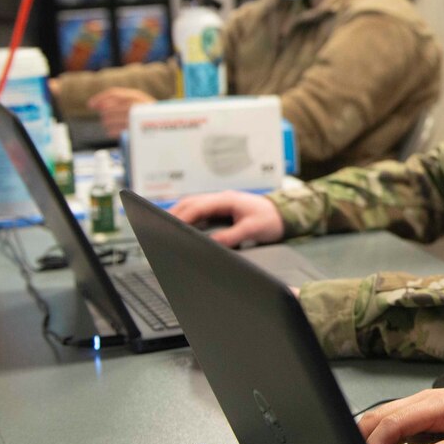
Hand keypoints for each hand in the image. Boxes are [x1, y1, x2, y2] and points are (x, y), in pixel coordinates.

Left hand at [88, 87, 155, 135]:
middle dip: (104, 115)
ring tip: (109, 126)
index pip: (114, 93)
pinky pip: (115, 131)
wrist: (167, 131)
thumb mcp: (136, 105)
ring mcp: (137, 118)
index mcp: (137, 96)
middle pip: (109, 109)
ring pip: (110, 120)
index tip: (90, 105)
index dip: (100, 98)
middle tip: (105, 119)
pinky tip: (112, 132)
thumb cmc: (147, 117)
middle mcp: (137, 105)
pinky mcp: (135, 131)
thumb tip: (94, 104)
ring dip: (107, 124)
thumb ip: (117, 102)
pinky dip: (111, 132)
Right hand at [169, 190, 283, 246]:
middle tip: (158, 226)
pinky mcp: (222, 209)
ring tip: (164, 227)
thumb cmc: (271, 219)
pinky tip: (181, 226)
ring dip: (179, 214)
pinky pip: (200, 211)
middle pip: (191, 203)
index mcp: (227, 199)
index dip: (183, 216)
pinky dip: (188, 217)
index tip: (170, 226)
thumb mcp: (252, 229)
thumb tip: (211, 244)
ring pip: (193, 205)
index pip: (198, 206)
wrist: (286, 214)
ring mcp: (221, 202)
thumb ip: (232, 236)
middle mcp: (221, 198)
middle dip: (174, 213)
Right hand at [356, 388, 443, 443]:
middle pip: (379, 417)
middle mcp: (425, 402)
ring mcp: (422, 408)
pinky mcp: (423, 417)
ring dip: (367, 438)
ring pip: (382, 419)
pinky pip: (393, 425)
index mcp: (438, 405)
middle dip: (360, 440)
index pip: (393, 423)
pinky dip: (379, 438)